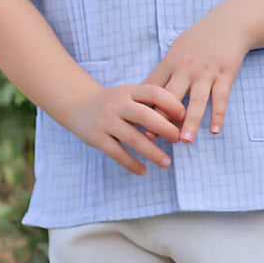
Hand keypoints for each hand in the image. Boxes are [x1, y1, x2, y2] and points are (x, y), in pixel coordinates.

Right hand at [65, 83, 185, 175]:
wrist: (79, 104)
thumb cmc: (115, 101)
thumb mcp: (130, 94)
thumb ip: (150, 102)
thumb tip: (182, 117)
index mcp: (129, 91)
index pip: (153, 93)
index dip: (170, 103)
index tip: (184, 115)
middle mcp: (117, 104)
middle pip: (144, 116)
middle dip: (164, 128)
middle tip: (178, 139)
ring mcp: (106, 121)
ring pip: (132, 138)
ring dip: (152, 152)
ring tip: (167, 162)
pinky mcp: (96, 138)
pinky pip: (117, 153)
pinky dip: (131, 163)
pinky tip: (144, 171)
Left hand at [147, 16, 251, 141]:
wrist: (229, 24)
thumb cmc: (199, 38)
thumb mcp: (177, 48)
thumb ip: (164, 70)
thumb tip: (147, 92)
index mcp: (171, 62)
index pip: (153, 88)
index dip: (144, 107)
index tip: (136, 125)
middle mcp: (186, 68)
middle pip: (171, 97)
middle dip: (162, 119)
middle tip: (154, 139)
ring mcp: (206, 72)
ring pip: (196, 101)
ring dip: (190, 122)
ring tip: (184, 141)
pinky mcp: (225, 75)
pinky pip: (220, 98)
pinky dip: (218, 115)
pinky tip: (214, 130)